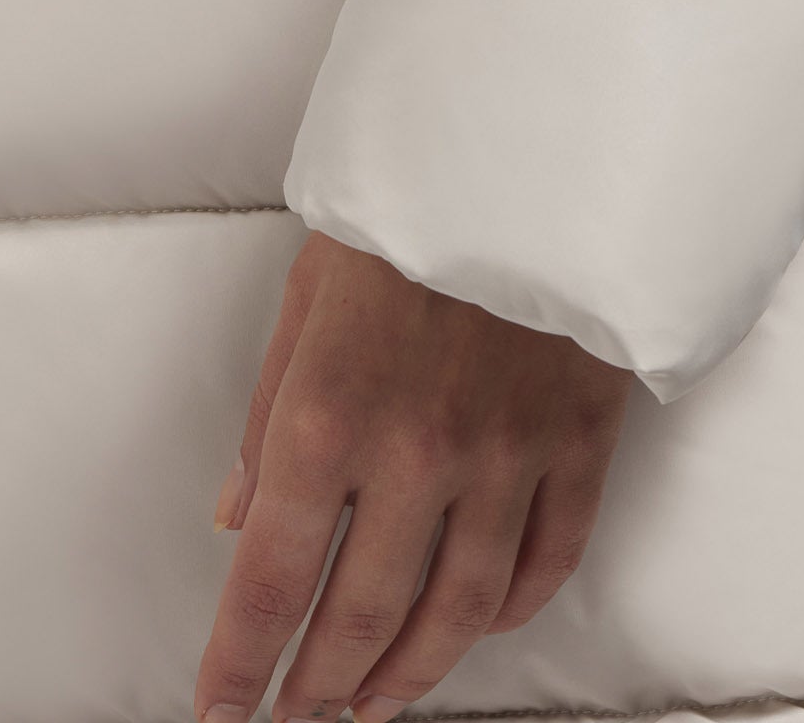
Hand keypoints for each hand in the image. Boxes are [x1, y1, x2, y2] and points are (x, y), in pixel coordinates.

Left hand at [195, 232, 632, 722]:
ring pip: (457, 611)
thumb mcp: (309, 288)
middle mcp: (414, 451)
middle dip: (317, 688)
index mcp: (327, 412)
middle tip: (299, 718)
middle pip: (360, 618)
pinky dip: (512, 611)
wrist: (539, 139)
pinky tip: (481, 625)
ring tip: (377, 701)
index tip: (225, 710)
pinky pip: (548, 558)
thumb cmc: (417, 198)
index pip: (269, 583)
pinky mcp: (579, 437)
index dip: (240, 667)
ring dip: (410, 673)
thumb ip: (267, 409)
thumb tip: (236, 514)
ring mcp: (506, 452)